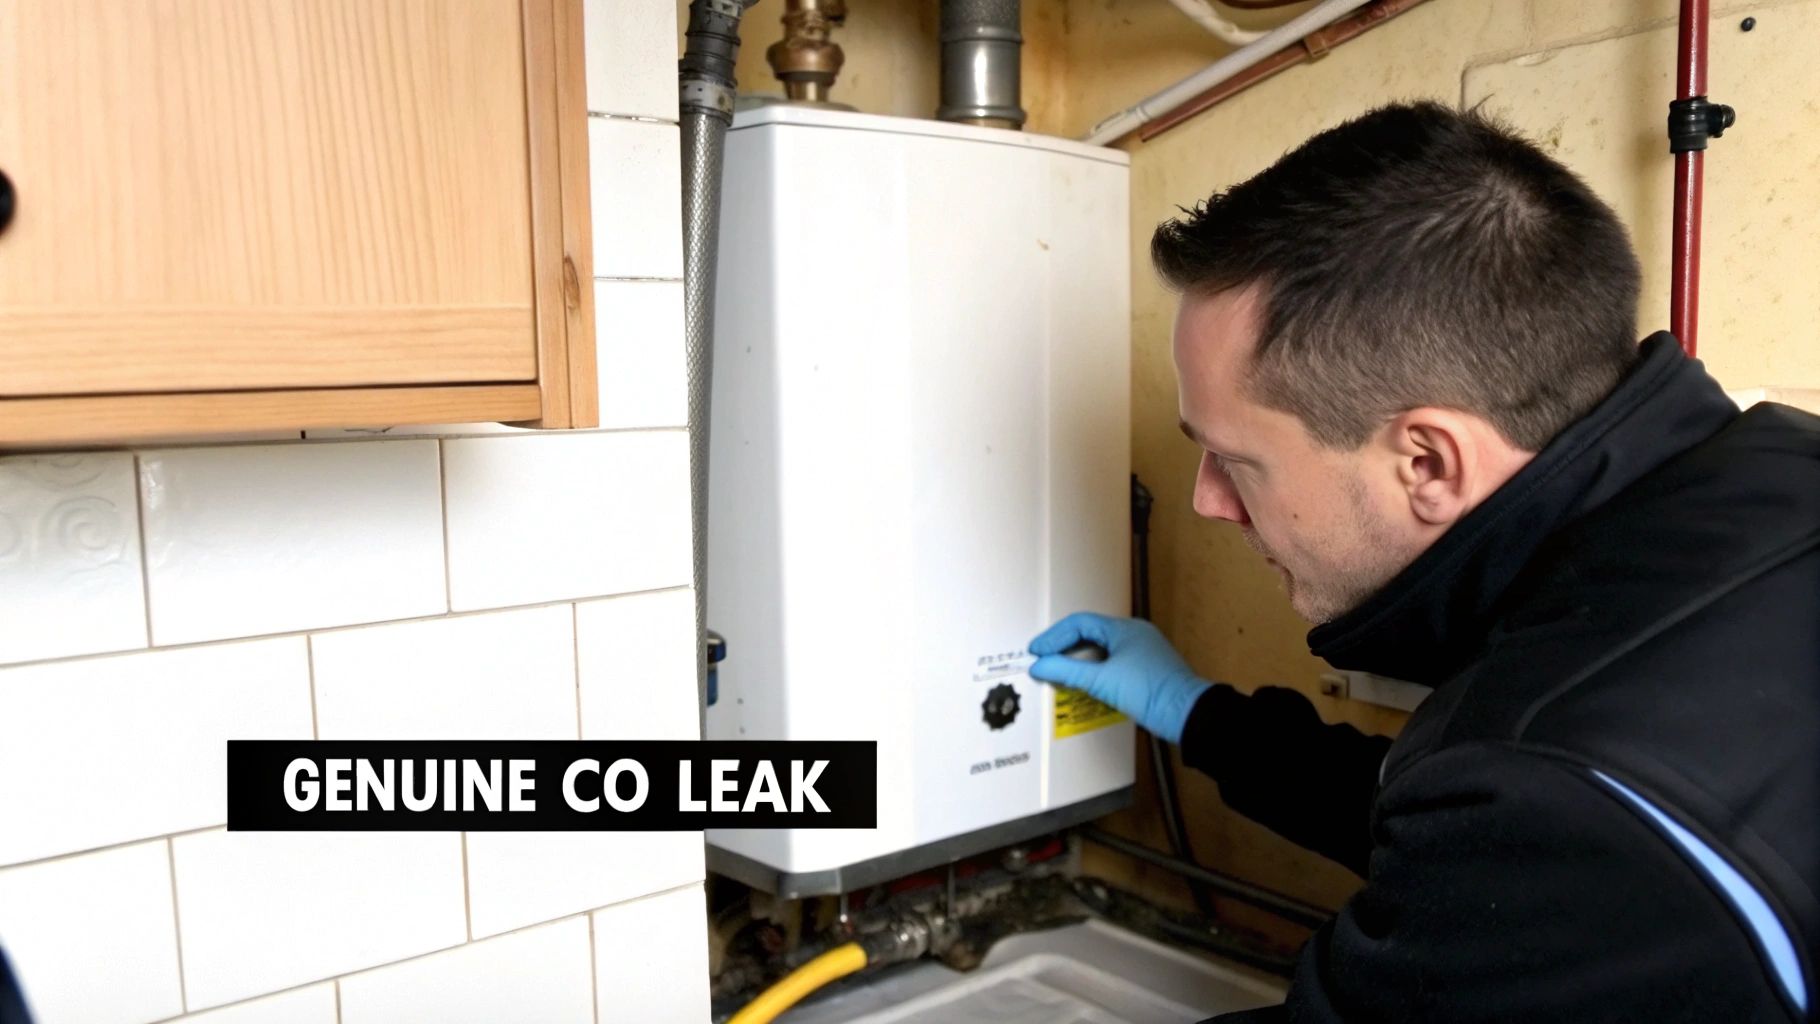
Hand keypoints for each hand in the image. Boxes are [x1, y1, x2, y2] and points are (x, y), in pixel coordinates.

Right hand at [1028, 612, 1209, 743]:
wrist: (1187, 714)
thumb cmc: (1150, 691)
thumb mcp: (1102, 680)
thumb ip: (1067, 672)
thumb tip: (1039, 666)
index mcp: (1124, 629)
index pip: (1080, 623)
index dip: (1054, 637)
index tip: (1037, 652)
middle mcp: (1134, 635)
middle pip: (1090, 634)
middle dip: (1064, 647)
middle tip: (1043, 661)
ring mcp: (1142, 652)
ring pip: (1102, 649)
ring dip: (1079, 660)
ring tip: (1059, 672)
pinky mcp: (1146, 671)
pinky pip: (1113, 663)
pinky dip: (1094, 670)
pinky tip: (1084, 683)